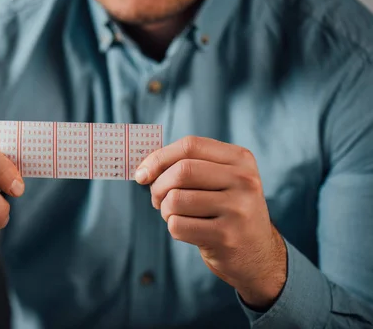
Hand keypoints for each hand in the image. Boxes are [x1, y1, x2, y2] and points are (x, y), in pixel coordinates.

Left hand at [135, 136, 286, 308]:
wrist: (258, 255)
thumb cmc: (225, 210)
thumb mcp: (220, 180)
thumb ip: (187, 165)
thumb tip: (143, 168)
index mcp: (240, 159)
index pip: (190, 145)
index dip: (159, 157)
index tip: (142, 173)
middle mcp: (244, 180)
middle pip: (182, 171)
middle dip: (158, 186)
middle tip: (157, 198)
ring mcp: (238, 209)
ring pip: (176, 199)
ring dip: (165, 210)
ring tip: (176, 215)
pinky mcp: (226, 236)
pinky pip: (178, 226)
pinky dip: (174, 228)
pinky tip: (189, 231)